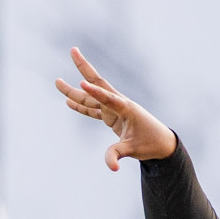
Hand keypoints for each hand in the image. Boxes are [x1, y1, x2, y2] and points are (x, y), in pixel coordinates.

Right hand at [54, 47, 176, 169]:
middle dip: (85, 68)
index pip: (108, 98)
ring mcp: (114, 109)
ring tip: (57, 81)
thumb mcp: (134, 150)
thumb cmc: (151, 144)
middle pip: (97, 84)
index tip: (82, 83)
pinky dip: (81, 106)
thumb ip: (118, 155)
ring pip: (91, 98)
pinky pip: (93, 110)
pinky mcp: (111, 117)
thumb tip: (111, 168)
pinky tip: (68, 101)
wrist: (162, 143)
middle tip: (73, 50)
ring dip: (74, 91)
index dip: (95, 93)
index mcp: (126, 109)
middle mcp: (118, 104)